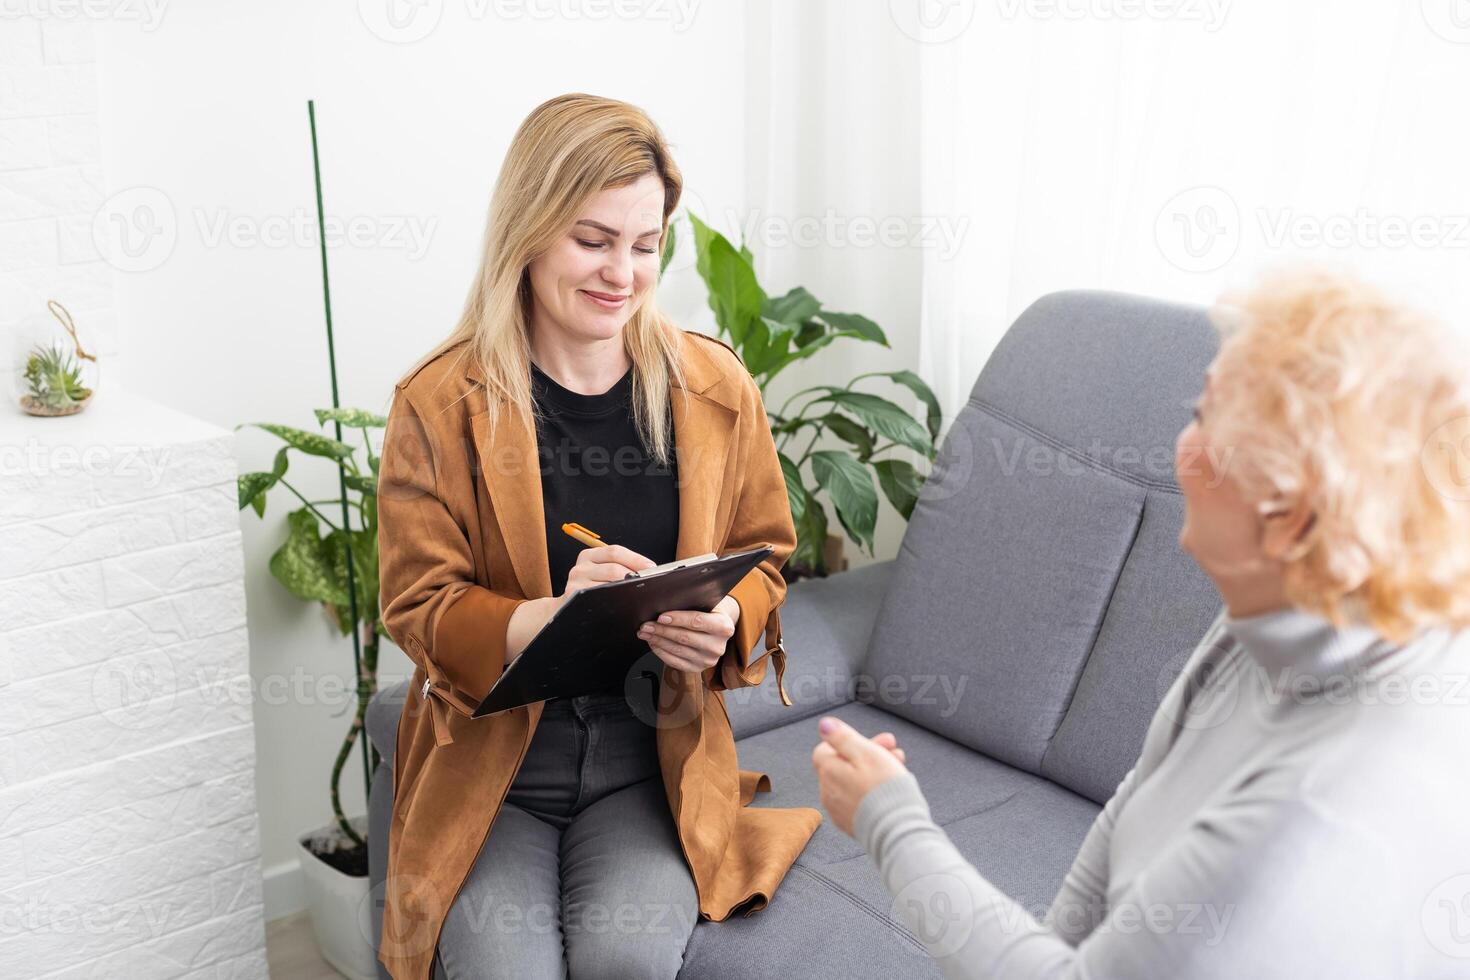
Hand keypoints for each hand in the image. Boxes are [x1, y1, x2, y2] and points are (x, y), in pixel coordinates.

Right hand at [559, 545, 655, 608]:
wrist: (566, 609)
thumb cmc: (591, 589)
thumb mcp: (600, 573)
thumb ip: (618, 567)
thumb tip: (647, 569)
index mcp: (589, 555)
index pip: (615, 551)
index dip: (635, 558)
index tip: (651, 567)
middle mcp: (580, 567)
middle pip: (613, 568)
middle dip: (634, 577)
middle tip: (649, 583)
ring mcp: (575, 582)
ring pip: (608, 585)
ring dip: (627, 590)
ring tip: (639, 594)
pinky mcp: (574, 598)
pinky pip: (600, 599)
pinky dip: (615, 601)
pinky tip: (624, 604)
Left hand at [636, 595, 740, 673]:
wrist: (719, 630)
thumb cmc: (710, 613)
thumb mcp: (707, 603)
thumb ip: (691, 603)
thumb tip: (666, 602)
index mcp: (723, 626)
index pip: (697, 621)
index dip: (677, 619)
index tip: (660, 617)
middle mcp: (717, 646)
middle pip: (684, 637)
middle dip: (661, 630)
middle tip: (646, 625)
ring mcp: (708, 660)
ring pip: (677, 649)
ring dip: (657, 640)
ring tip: (645, 632)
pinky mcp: (698, 669)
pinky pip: (675, 662)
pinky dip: (661, 651)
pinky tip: (653, 643)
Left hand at [811, 716, 909, 837]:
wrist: (896, 830)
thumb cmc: (883, 789)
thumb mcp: (865, 752)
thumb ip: (842, 737)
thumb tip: (824, 724)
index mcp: (828, 771)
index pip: (827, 748)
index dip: (852, 741)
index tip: (876, 741)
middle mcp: (827, 792)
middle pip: (843, 765)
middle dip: (868, 754)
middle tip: (894, 750)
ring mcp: (838, 810)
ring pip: (852, 782)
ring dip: (872, 772)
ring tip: (899, 768)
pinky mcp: (850, 824)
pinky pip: (857, 801)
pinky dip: (870, 792)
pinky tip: (888, 790)